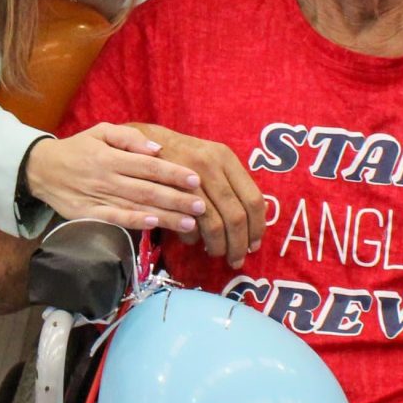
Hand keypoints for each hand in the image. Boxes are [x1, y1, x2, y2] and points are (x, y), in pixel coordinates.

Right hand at [24, 124, 210, 236]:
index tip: (196, 179)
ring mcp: (97, 197)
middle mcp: (105, 178)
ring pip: (136, 207)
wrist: (42, 169)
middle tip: (202, 205)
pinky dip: (135, 223)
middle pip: (147, 189)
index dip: (173, 173)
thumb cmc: (78, 148)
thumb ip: (129, 137)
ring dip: (165, 216)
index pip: (148, 165)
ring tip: (191, 222)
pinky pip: (115, 219)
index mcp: (110, 156)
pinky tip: (155, 225)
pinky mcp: (89, 214)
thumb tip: (157, 148)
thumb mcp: (100, 132)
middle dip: (177, 198)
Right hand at [137, 125, 267, 267]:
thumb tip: (255, 219)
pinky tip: (194, 241)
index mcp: (226, 158)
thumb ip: (232, 184)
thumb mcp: (211, 160)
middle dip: (238, 244)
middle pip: (235, 216)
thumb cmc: (184, 156)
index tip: (255, 246)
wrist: (146, 142)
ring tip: (216, 254)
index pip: (253, 199)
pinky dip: (193, 238)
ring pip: (213, 223)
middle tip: (237, 260)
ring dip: (217, 246)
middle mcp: (210, 164)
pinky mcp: (168, 190)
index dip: (257, 228)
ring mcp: (188, 176)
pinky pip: (188, 222)